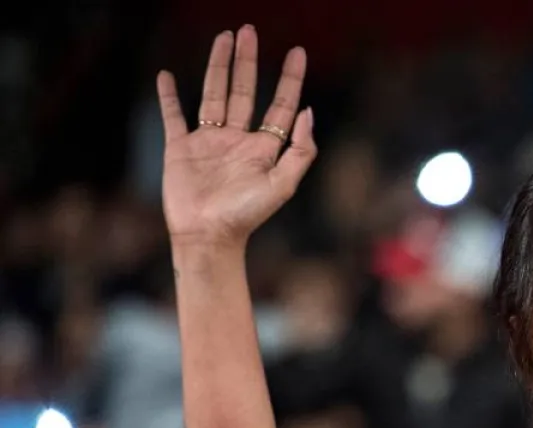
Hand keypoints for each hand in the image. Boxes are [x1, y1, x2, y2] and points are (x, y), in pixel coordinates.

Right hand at [157, 26, 315, 250]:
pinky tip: (167, 76)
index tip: (297, 52)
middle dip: (247, 61)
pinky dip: (169, 97)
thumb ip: (300, 151)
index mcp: (264, 148)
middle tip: (248, 31)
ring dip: (217, 66)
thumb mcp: (283, 185)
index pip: (280, 105)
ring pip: (213, 94)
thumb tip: (308, 113)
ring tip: (223, 37)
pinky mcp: (180, 149)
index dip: (289, 79)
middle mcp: (237, 140)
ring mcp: (208, 143)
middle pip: (244, 91)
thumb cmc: (246, 216)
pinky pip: (174, 116)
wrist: (208, 236)